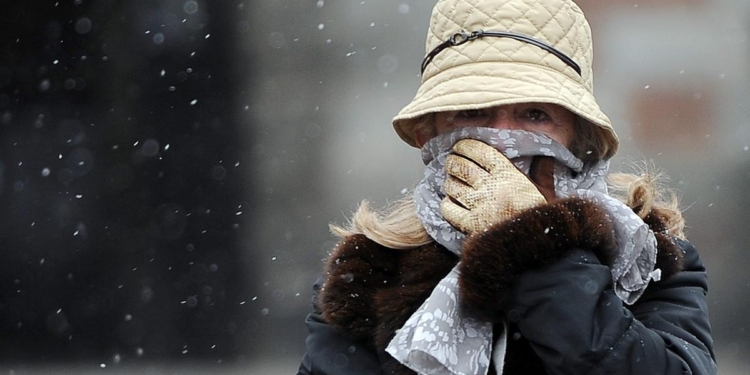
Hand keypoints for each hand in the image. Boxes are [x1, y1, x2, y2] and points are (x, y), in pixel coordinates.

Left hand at [440, 139, 554, 232]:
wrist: (536, 245)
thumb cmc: (542, 219)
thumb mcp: (546, 192)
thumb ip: (542, 172)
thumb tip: (545, 157)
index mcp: (508, 175)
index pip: (481, 153)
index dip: (466, 146)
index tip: (460, 146)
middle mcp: (490, 188)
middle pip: (462, 167)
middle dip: (453, 162)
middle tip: (451, 163)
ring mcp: (478, 206)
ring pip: (452, 186)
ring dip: (448, 181)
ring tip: (450, 181)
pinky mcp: (470, 225)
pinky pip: (448, 209)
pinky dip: (446, 204)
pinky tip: (450, 203)